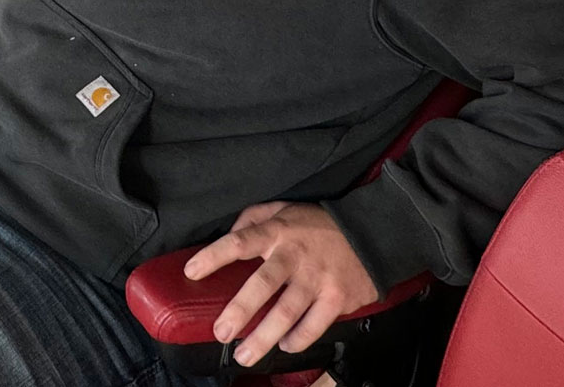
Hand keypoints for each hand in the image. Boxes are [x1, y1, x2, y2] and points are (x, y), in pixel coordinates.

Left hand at [183, 202, 378, 366]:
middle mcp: (295, 256)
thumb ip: (253, 218)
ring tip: (244, 355)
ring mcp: (318, 279)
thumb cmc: (319, 224)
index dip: (213, 256)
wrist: (372, 234)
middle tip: (221, 332)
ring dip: (264, 337)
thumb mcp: (284, 209)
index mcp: (278, 232)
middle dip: (240, 311)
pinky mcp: (338, 298)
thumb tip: (230, 234)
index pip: (240, 242)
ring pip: (287, 312)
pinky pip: (314, 325)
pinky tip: (285, 346)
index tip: (191, 272)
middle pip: (263, 285)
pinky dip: (298, 339)